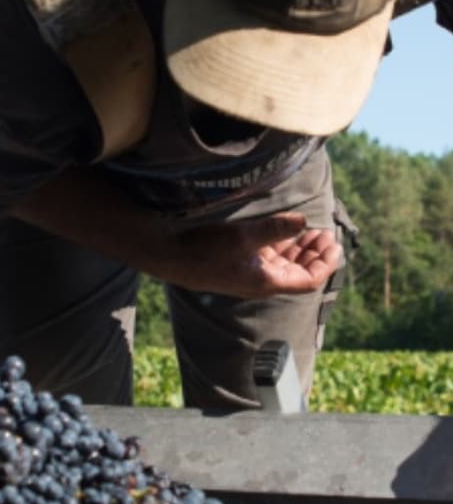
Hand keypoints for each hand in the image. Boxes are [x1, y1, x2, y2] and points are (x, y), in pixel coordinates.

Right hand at [175, 212, 341, 298]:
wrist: (170, 255)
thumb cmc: (205, 250)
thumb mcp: (243, 237)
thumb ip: (276, 229)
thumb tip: (304, 221)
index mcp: (267, 282)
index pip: (309, 280)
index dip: (325, 264)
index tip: (334, 244)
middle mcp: (262, 281)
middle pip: (300, 272)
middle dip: (316, 253)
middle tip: (326, 233)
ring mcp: (251, 272)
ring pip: (285, 263)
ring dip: (300, 248)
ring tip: (313, 231)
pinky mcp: (239, 262)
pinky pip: (269, 256)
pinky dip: (282, 245)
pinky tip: (287, 230)